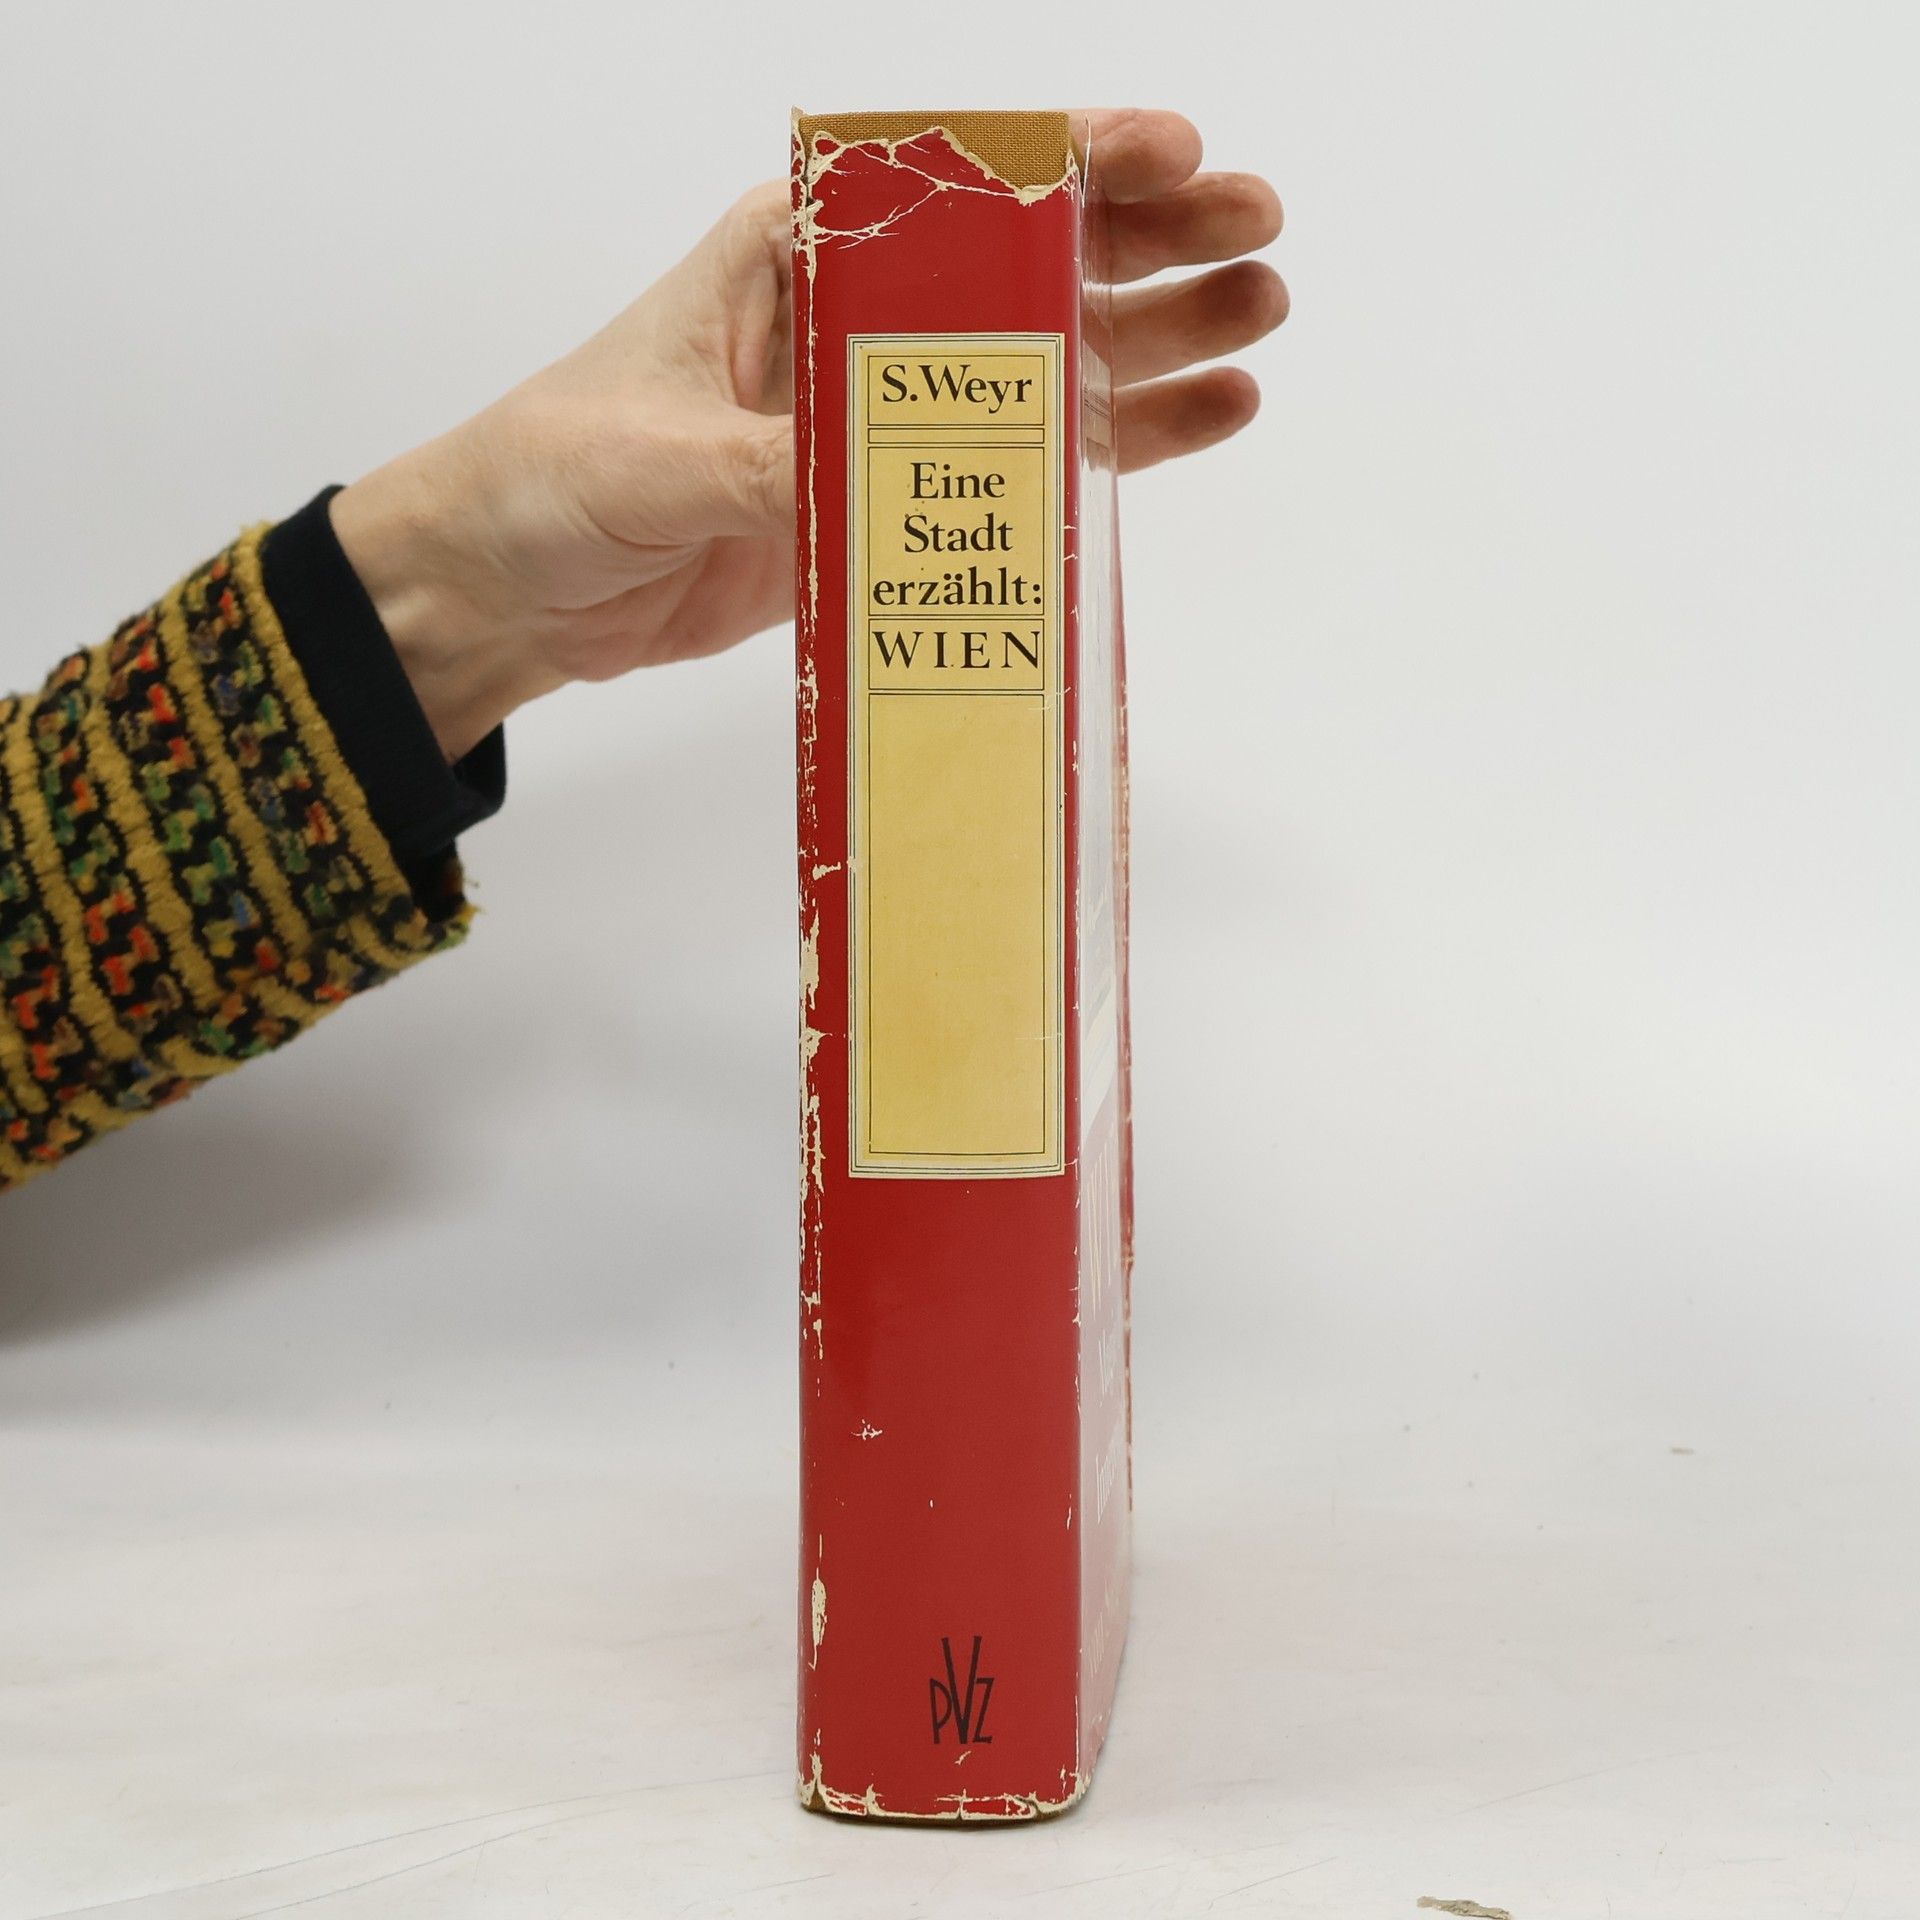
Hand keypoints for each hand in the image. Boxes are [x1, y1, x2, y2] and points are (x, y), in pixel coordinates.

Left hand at [331, 109, 1286, 761]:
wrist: (517, 585)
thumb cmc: (558, 474)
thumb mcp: (661, 454)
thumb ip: (777, 464)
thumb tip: (885, 479)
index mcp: (799, 257)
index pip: (958, 185)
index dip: (1075, 163)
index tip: (1176, 153)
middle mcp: (864, 323)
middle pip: (1035, 264)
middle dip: (1152, 245)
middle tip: (1260, 239)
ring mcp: (888, 416)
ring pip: (1051, 363)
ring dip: (1156, 343)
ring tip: (1258, 324)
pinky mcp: (894, 504)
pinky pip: (1021, 469)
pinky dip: (1109, 450)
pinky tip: (1195, 423)